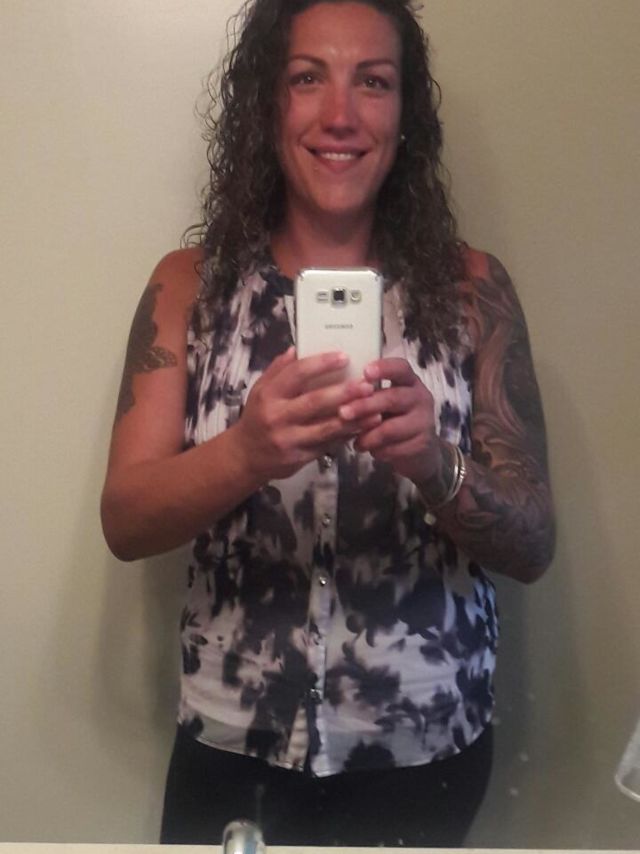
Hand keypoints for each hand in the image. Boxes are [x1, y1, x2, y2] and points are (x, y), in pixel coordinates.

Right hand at [232, 347, 381, 480]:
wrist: (245, 456)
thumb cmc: (257, 417)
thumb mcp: (260, 390)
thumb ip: (278, 370)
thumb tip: (297, 348)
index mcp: (268, 394)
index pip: (296, 374)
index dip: (321, 364)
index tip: (344, 356)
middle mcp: (277, 416)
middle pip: (315, 401)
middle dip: (343, 392)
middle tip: (367, 384)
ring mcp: (288, 439)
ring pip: (325, 428)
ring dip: (353, 418)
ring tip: (375, 409)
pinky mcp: (299, 458)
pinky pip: (327, 445)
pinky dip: (346, 436)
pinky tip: (363, 427)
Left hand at [338, 357, 444, 485]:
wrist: (419, 448)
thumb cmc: (394, 417)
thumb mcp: (384, 400)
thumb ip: (368, 394)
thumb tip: (339, 393)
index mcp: (409, 381)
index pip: (401, 368)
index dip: (384, 368)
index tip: (365, 372)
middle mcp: (420, 397)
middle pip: (392, 398)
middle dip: (365, 405)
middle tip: (343, 412)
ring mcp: (424, 421)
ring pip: (391, 428)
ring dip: (368, 436)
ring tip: (356, 442)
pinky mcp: (423, 443)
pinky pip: (395, 448)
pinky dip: (378, 451)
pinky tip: (370, 451)